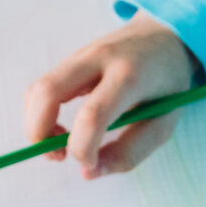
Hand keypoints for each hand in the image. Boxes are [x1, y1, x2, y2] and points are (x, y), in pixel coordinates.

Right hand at [23, 12, 199, 178]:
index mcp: (130, 76)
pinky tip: (60, 127)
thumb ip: (131, 151)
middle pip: (47, 93)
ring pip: (37, 90)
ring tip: (59, 143)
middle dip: (39, 133)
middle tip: (58, 156)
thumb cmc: (169, 84)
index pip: (92, 116)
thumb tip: (88, 172)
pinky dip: (40, 113)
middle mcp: (99, 58)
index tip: (90, 165)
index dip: (82, 150)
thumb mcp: (164, 122)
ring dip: (36, 125)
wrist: (166, 34)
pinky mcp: (70, 59)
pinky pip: (41, 88)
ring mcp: (80, 54)